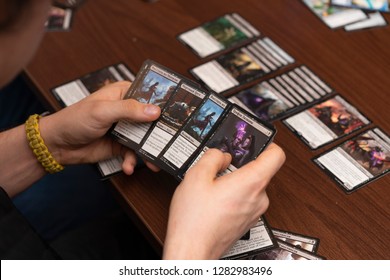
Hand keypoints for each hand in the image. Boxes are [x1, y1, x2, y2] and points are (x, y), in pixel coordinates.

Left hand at [39, 81, 160, 173]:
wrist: (58, 145)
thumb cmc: (75, 119)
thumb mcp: (102, 111)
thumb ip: (129, 110)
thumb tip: (155, 111)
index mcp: (123, 93)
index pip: (149, 95)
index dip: (164, 103)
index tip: (178, 114)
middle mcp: (127, 110)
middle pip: (151, 119)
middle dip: (161, 133)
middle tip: (171, 143)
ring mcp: (125, 128)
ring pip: (146, 138)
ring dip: (149, 151)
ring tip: (154, 163)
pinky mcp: (121, 144)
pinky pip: (134, 153)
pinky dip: (133, 161)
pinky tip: (129, 167)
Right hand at [163, 143, 284, 258]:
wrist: (192, 251)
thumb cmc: (195, 221)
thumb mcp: (196, 176)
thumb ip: (213, 157)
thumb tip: (222, 154)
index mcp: (251, 182)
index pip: (277, 155)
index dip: (267, 144)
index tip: (256, 141)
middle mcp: (259, 198)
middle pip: (260, 170)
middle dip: (240, 165)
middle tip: (220, 166)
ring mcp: (255, 212)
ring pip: (251, 186)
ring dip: (234, 181)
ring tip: (212, 186)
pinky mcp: (247, 221)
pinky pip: (246, 200)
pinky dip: (233, 195)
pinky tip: (213, 200)